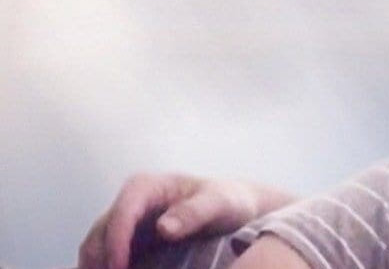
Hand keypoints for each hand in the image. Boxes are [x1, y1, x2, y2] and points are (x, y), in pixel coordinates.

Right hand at [78, 173, 296, 268]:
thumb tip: (163, 228)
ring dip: (98, 266)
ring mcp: (126, 222)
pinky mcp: (129, 241)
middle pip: (101, 232)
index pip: (122, 213)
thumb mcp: (218, 202)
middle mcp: (130, 202)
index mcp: (146, 187)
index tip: (119, 267)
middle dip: (102, 259)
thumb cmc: (228, 200)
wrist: (234, 208)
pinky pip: (106, 257)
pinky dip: (105, 268)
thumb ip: (194, 212)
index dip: (116, 242)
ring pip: (96, 247)